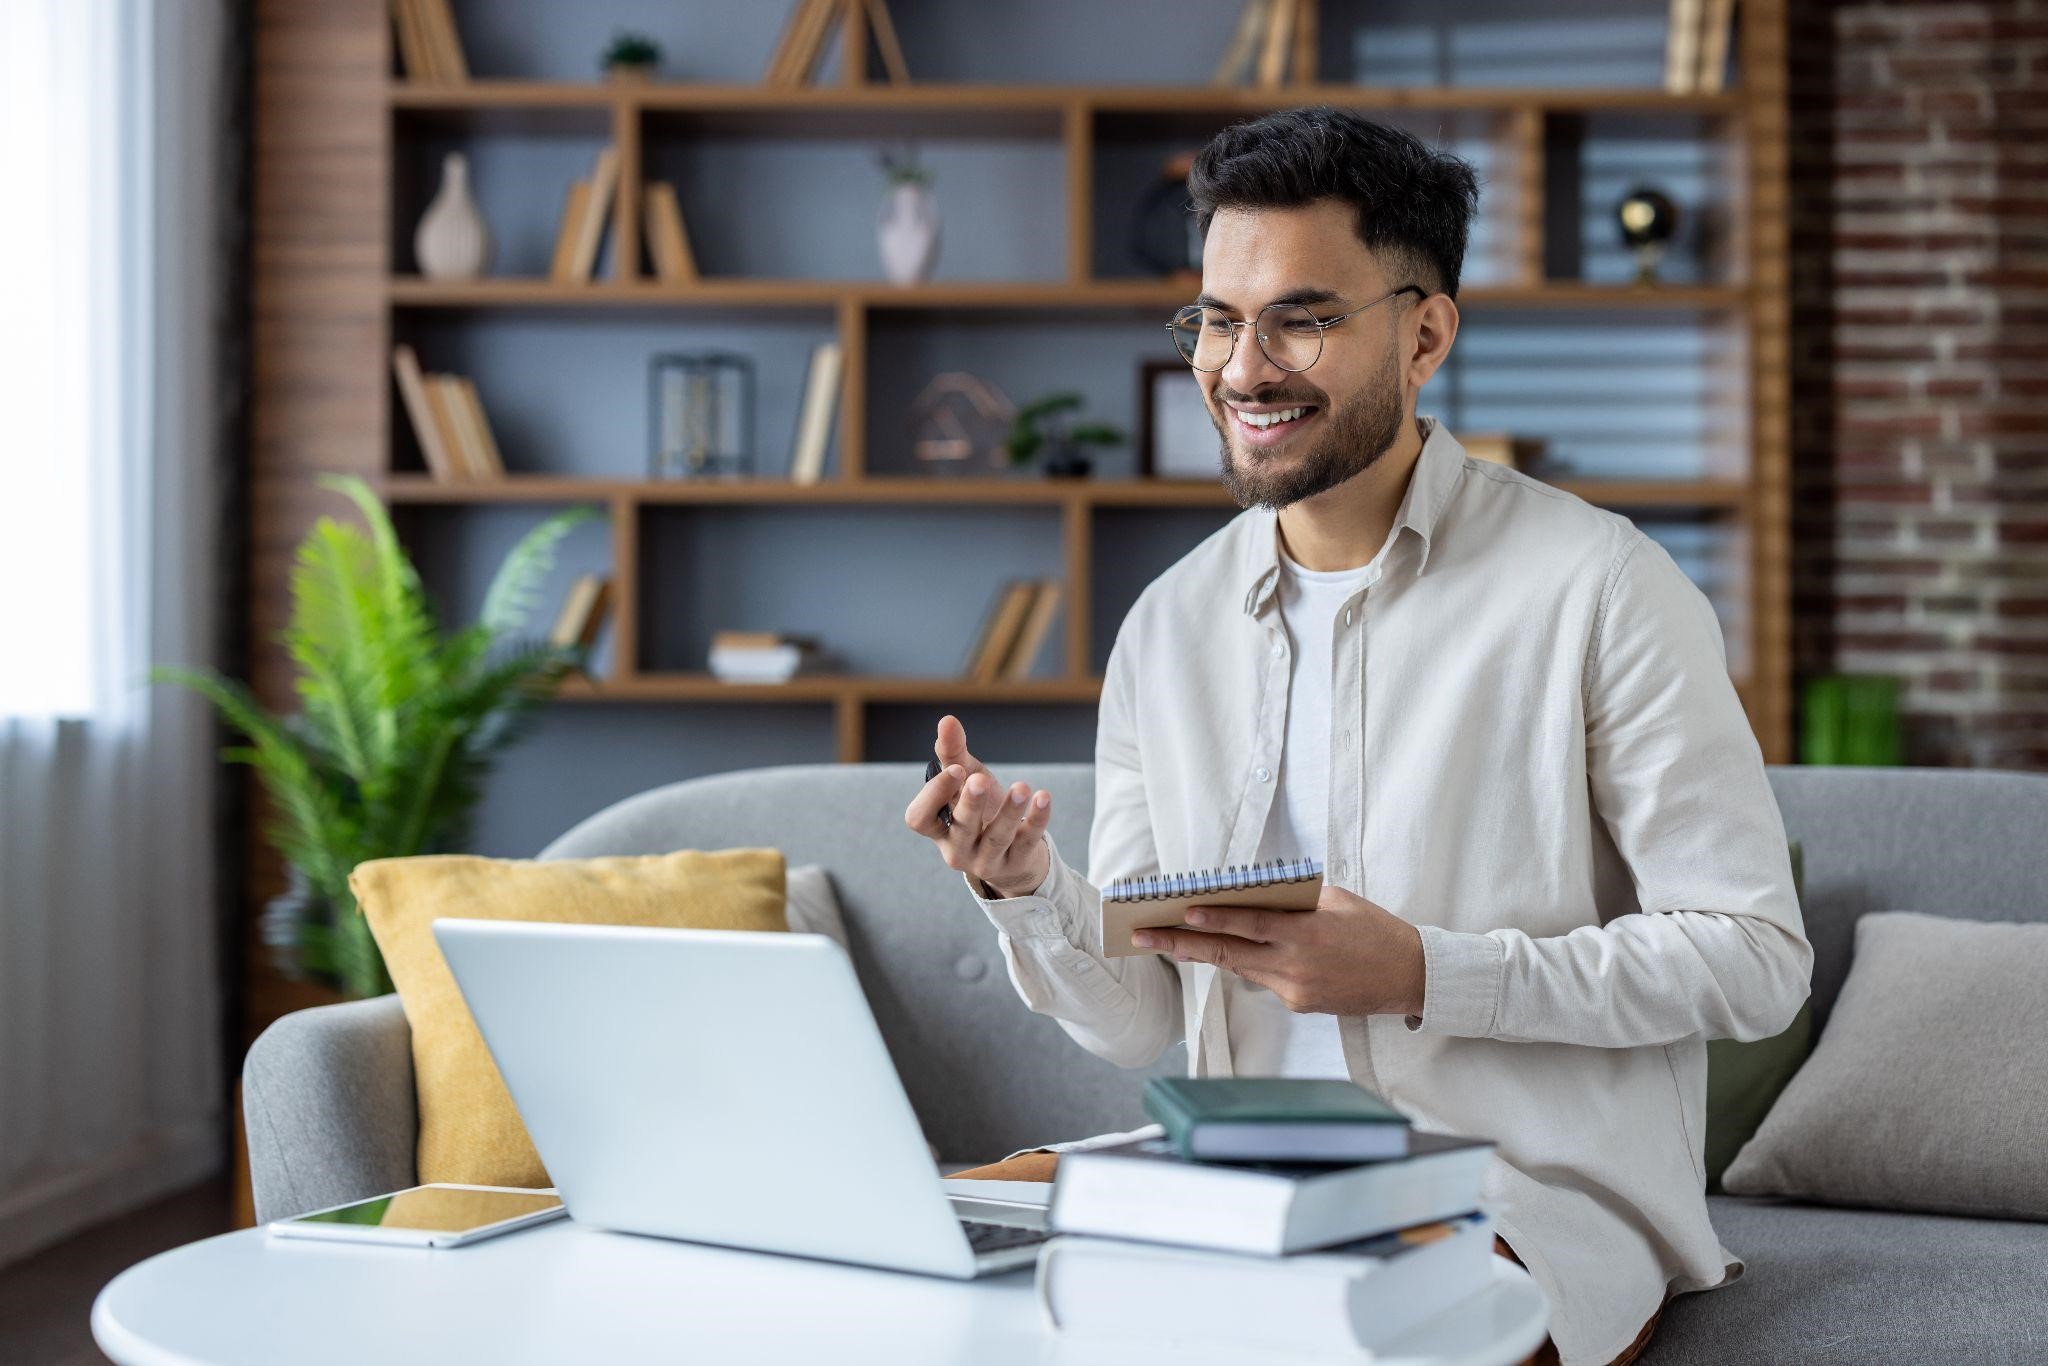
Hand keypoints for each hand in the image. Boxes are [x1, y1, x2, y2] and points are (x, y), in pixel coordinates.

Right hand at [904, 714, 1053, 899]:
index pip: (919, 818)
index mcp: (938, 828)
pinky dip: (1037, 819)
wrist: (1012, 853)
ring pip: (997, 838)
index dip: (934, 795)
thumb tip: (947, 720)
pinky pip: (1027, 841)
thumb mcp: (965, 780)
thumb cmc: (980, 809)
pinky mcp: (1017, 862)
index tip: (957, 770)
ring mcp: (987, 860)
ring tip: (1022, 787)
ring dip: (1010, 811)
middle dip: (971, 804)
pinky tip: (1043, 797)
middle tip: (980, 779)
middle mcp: (957, 848)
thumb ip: (953, 753)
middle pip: (960, 829)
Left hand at [1132, 884, 1426, 1018]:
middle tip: (1143, 936)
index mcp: (1306, 932)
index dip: (1213, 919)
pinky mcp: (1299, 1005)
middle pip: (1228, 954)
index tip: (1180, 912)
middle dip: (1181, 945)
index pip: (1249, 924)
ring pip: (1240, 968)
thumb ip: (1293, 901)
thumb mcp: (1337, 901)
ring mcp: (1294, 990)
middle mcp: (1295, 965)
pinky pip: (1264, 981)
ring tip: (1167, 941)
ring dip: (1204, 955)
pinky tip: (1230, 952)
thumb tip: (1251, 896)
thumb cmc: (1374, 930)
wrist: (1409, 976)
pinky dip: (1249, 964)